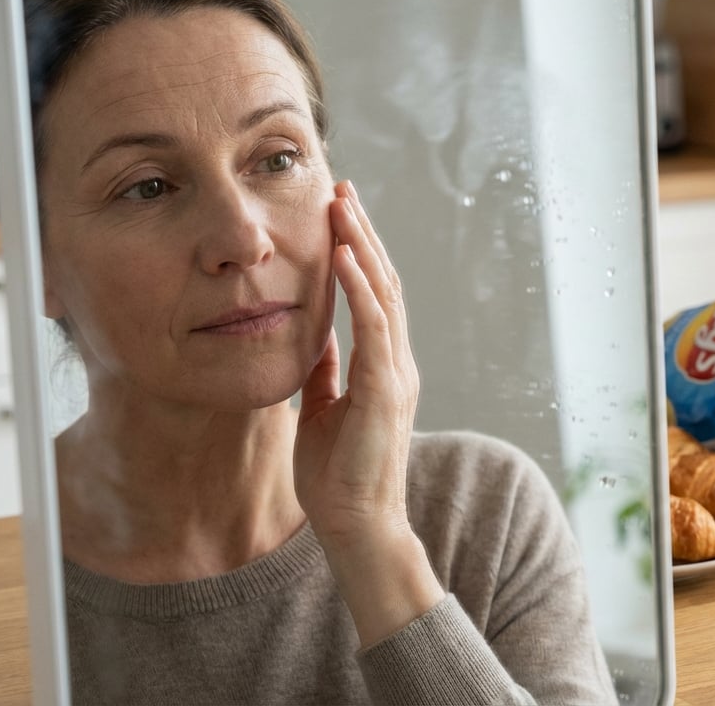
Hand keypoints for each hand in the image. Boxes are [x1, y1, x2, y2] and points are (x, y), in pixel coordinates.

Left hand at [293, 180, 421, 544]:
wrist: (357, 525)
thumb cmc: (338, 475)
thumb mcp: (322, 409)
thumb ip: (326, 371)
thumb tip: (317, 336)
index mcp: (384, 367)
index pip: (375, 296)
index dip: (359, 253)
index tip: (339, 215)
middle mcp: (397, 363)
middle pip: (384, 283)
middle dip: (362, 233)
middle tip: (343, 189)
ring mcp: (397, 374)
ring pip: (384, 294)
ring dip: (362, 246)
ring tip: (342, 206)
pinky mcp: (386, 390)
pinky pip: (374, 326)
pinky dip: (358, 286)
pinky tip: (341, 254)